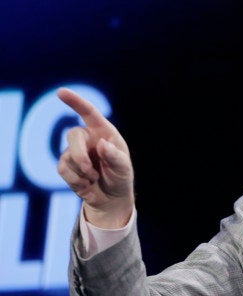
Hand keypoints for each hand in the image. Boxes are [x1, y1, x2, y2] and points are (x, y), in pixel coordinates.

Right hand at [57, 87, 134, 228]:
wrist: (111, 198)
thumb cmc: (120, 177)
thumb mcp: (123, 168)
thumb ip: (114, 156)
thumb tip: (101, 144)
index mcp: (104, 132)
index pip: (89, 113)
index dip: (75, 102)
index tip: (61, 92)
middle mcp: (88, 138)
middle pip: (73, 135)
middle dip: (80, 154)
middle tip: (90, 169)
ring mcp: (75, 151)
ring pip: (67, 156)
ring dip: (82, 172)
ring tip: (95, 179)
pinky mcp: (67, 166)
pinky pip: (63, 169)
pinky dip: (76, 180)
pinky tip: (86, 184)